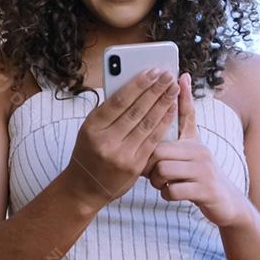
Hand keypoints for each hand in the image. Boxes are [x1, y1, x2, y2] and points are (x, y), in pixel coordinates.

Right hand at [61, 68, 179, 212]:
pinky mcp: (135, 165)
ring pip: (147, 124)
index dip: (138, 85)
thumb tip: (133, 87)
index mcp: (92, 127)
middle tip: (168, 75)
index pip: (119, 101)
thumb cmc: (88, 152)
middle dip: (155, 91)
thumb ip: (107, 112)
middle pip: (136, 110)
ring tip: (173, 88)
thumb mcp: (89, 130)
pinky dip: (164, 122)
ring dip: (163, 104)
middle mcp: (106, 141)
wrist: (85, 187)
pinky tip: (172, 110)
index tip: (152, 72)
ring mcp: (121, 154)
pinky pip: (153, 139)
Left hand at [145, 73, 249, 228]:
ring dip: (157, 181)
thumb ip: (182, 119)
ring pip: (163, 171)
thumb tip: (180, 82)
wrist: (226, 202)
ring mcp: (204, 170)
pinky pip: (173, 190)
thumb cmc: (199, 172)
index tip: (177, 80)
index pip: (181, 118)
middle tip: (150, 172)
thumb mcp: (192, 145)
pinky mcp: (206, 190)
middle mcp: (201, 151)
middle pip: (159, 150)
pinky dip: (167, 194)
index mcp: (194, 139)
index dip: (177, 103)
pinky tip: (172, 193)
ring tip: (162, 183)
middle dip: (149, 164)